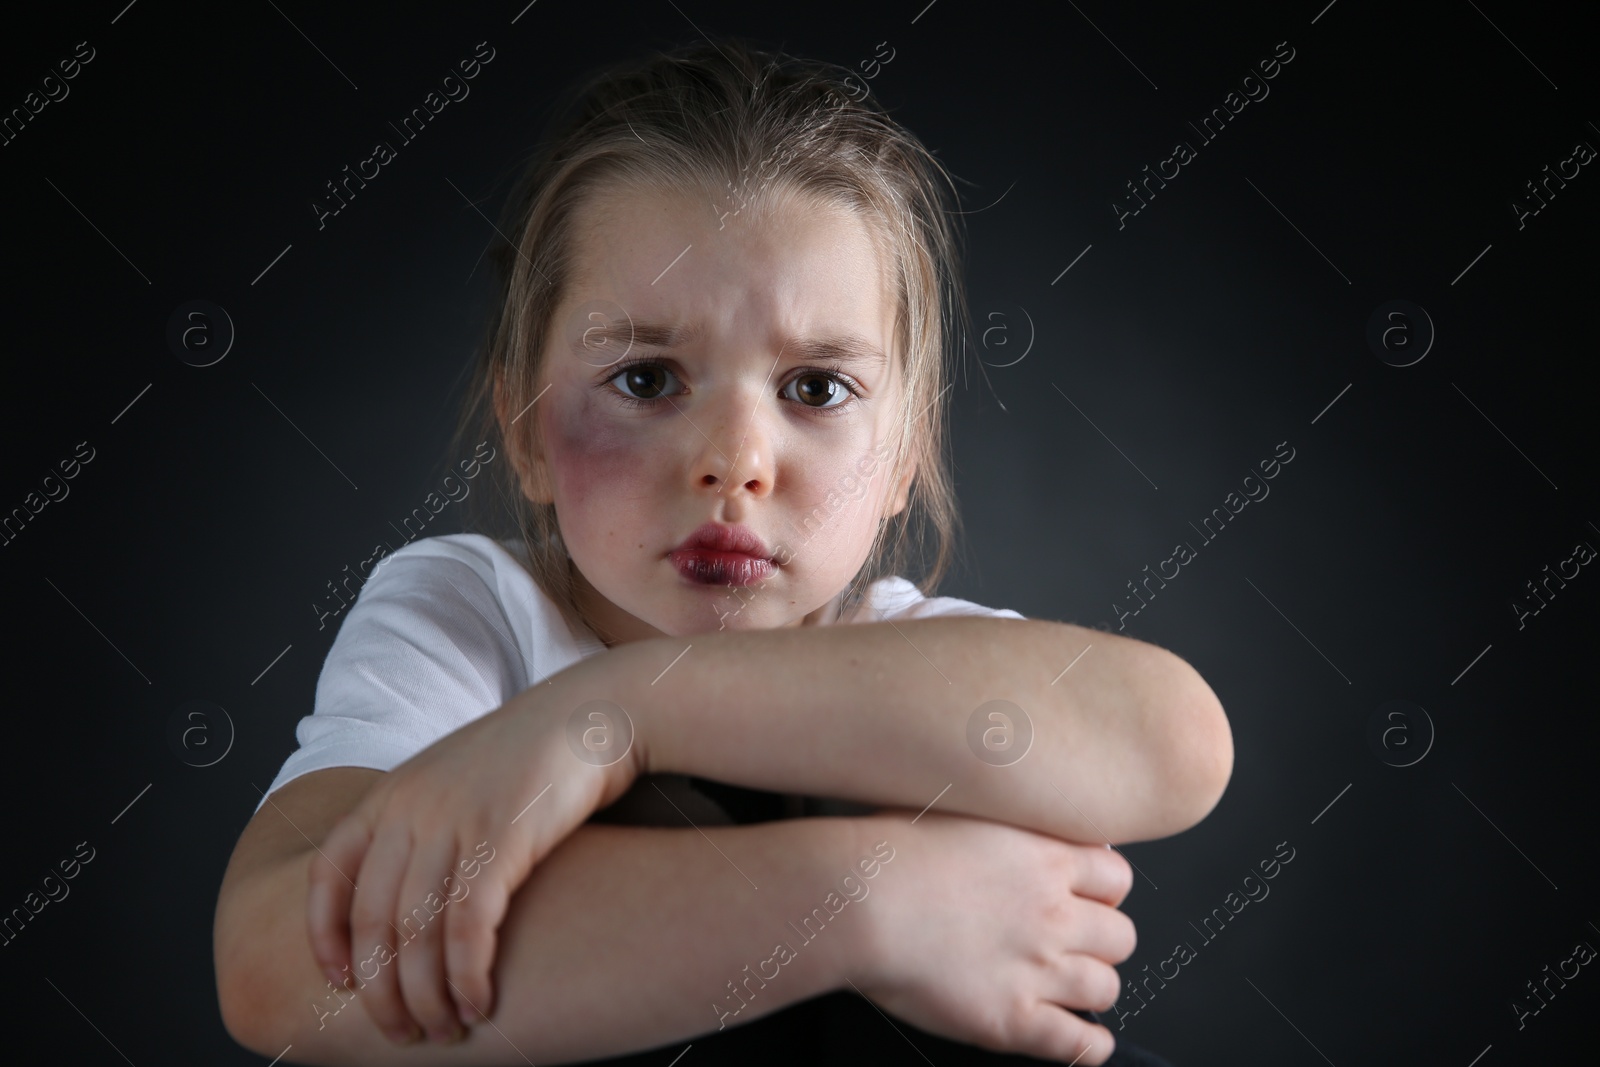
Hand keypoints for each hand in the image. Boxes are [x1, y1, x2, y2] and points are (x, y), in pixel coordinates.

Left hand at [305, 677, 640, 1044]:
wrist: (597, 714)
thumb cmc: (535, 756)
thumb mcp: (458, 779)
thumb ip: (425, 824)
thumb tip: (411, 898)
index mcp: (391, 792)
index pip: (327, 874)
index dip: (324, 937)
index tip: (342, 983)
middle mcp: (411, 806)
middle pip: (372, 919)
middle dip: (381, 991)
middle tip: (402, 1033)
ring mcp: (454, 820)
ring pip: (417, 933)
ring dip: (427, 997)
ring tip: (446, 1031)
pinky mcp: (501, 836)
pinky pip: (467, 927)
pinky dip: (467, 976)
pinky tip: (480, 1004)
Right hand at [849, 809, 1136, 1064]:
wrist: (861, 902)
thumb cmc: (891, 850)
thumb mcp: (956, 805)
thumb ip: (999, 818)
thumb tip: (1008, 813)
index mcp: (1045, 857)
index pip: (1116, 877)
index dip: (1103, 890)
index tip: (1086, 895)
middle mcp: (1054, 914)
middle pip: (1119, 935)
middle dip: (1100, 940)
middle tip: (1071, 941)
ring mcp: (1037, 970)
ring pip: (1106, 987)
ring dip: (1090, 986)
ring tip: (1066, 986)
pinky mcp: (1012, 1019)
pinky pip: (1078, 1044)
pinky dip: (1089, 1046)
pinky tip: (1084, 1041)